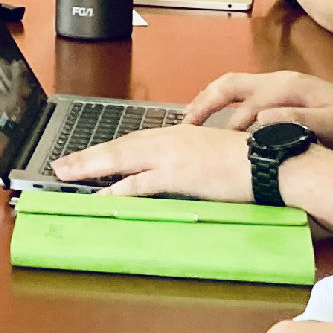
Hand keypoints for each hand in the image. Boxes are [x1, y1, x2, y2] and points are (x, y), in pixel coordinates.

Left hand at [51, 120, 253, 197]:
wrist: (271, 162)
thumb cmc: (251, 162)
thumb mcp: (214, 155)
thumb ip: (191, 161)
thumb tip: (178, 173)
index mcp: (179, 134)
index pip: (135, 141)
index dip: (109, 150)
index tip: (88, 156)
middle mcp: (171, 139)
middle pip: (120, 147)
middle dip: (88, 156)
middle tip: (61, 165)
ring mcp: (173, 156)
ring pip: (122, 159)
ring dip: (91, 167)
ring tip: (66, 174)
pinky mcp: (179, 174)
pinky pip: (141, 184)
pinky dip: (118, 190)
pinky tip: (100, 197)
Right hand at [182, 70, 332, 151]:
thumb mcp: (332, 125)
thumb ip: (297, 121)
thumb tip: (260, 120)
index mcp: (288, 87)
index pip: (248, 105)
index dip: (233, 127)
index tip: (219, 149)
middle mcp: (277, 80)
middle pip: (228, 84)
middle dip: (203, 103)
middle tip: (184, 127)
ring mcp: (275, 85)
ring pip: (230, 86)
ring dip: (207, 102)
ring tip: (189, 125)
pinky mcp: (276, 94)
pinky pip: (239, 94)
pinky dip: (220, 105)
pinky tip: (213, 124)